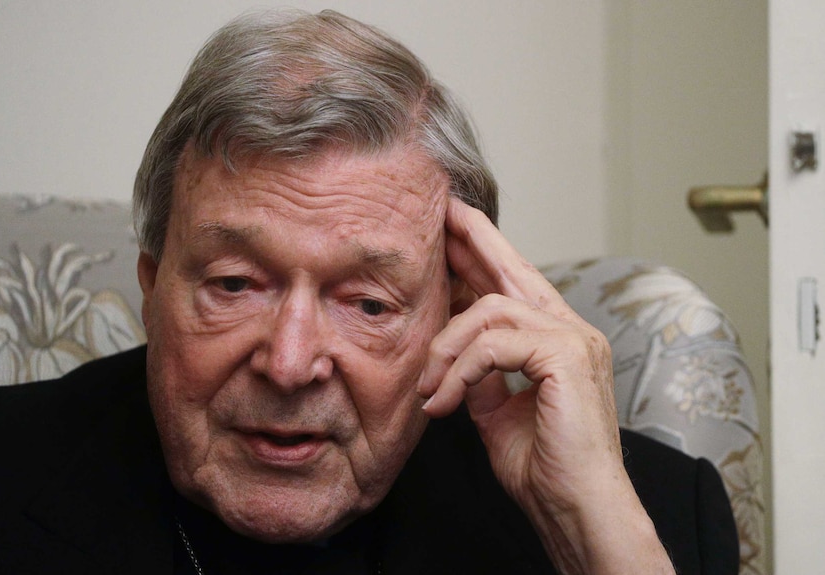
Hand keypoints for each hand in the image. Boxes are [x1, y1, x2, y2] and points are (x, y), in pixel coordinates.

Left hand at [417, 198, 672, 573]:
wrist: (575, 508)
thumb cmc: (544, 467)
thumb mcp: (497, 412)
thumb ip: (481, 377)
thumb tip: (453, 356)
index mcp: (558, 341)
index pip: (516, 284)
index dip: (484, 253)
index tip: (453, 231)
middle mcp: (571, 330)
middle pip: (514, 269)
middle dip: (474, 241)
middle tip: (442, 216)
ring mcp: (574, 339)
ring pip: (492, 309)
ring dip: (447, 347)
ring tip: (428, 385)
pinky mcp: (566, 356)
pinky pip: (494, 344)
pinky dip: (460, 370)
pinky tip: (442, 401)